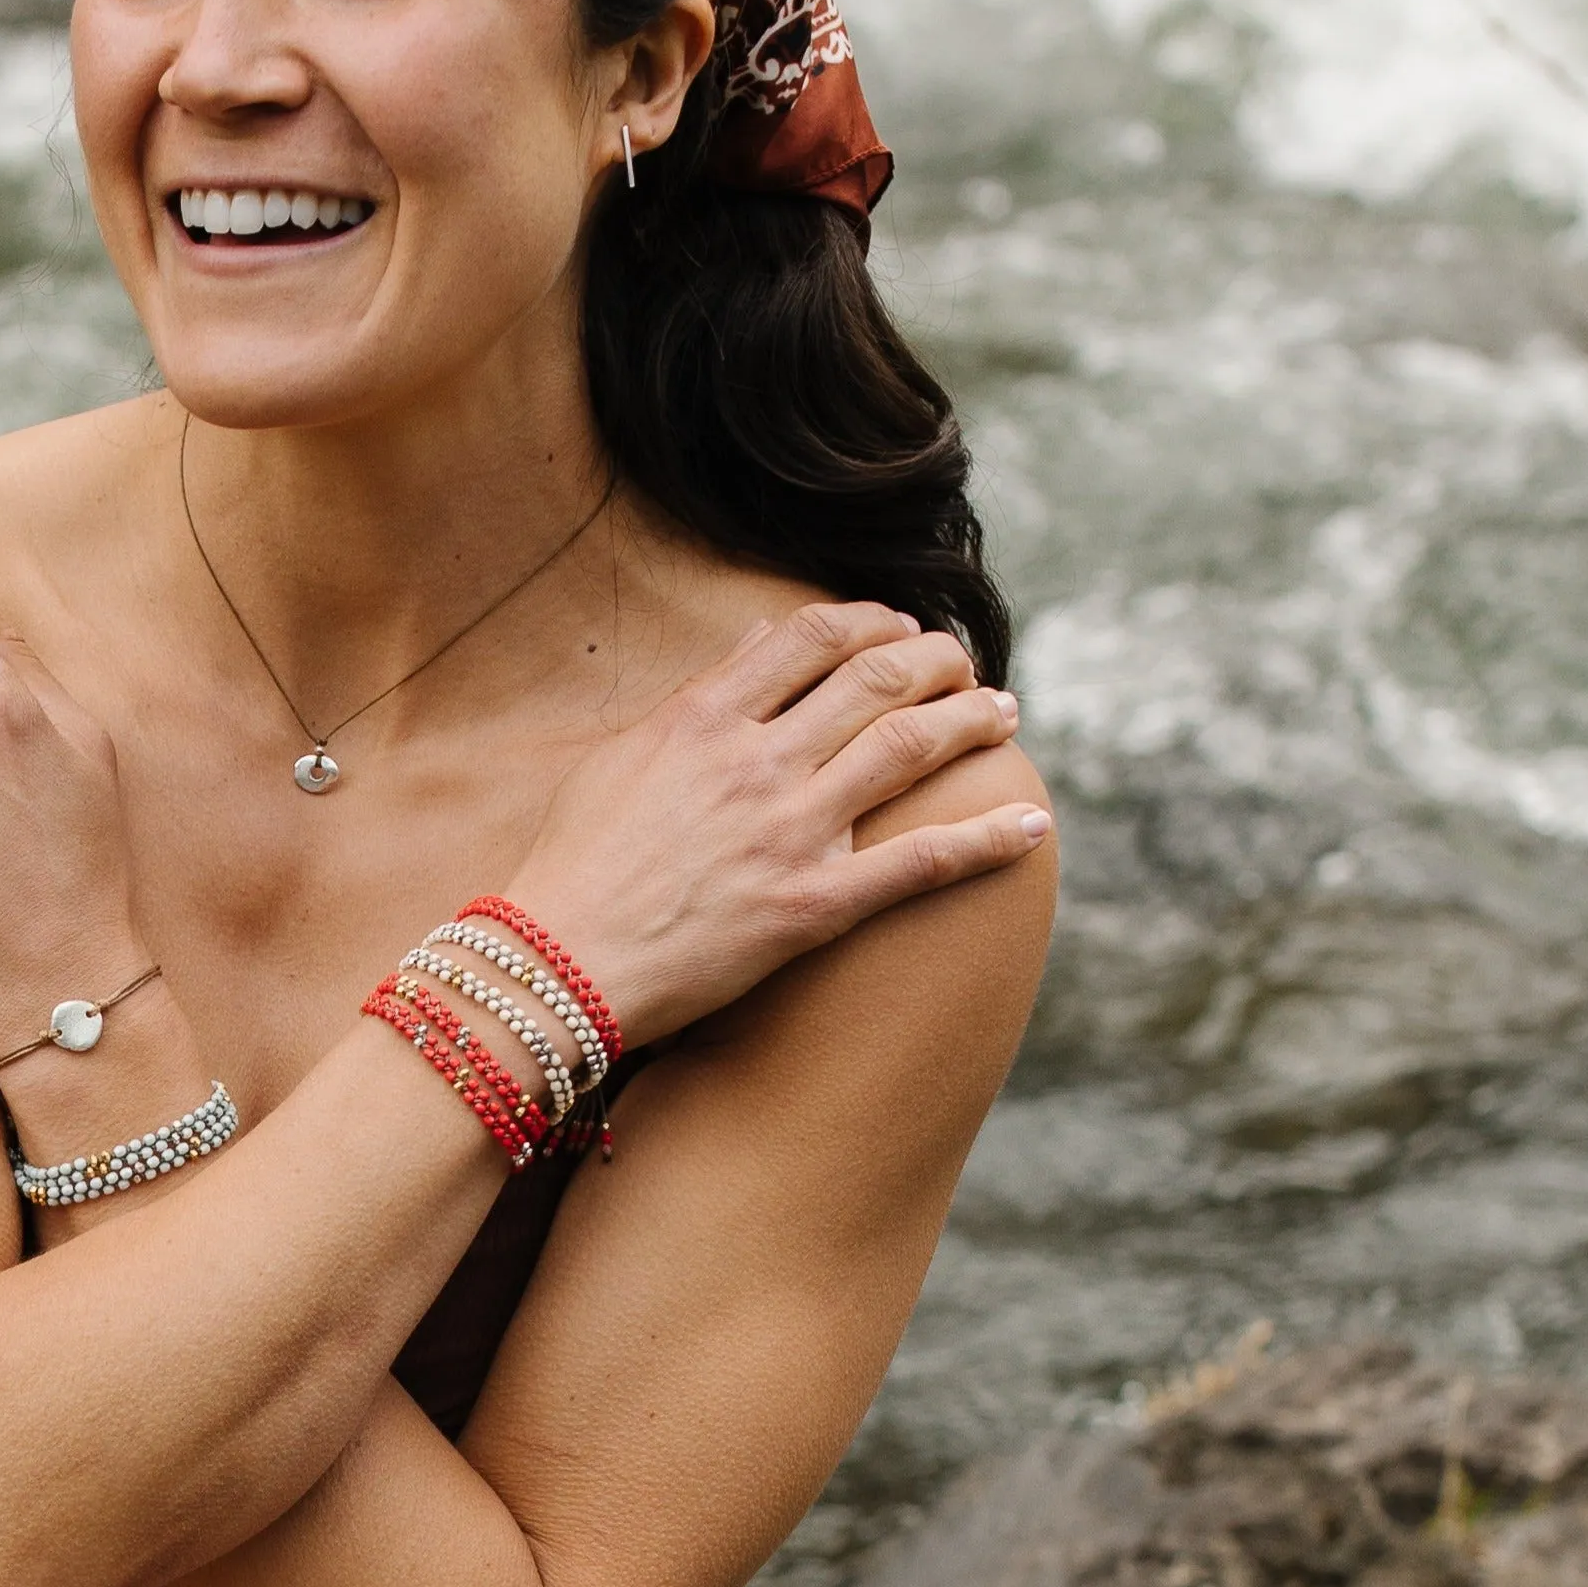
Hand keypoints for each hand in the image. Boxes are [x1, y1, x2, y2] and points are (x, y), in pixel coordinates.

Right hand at [509, 603, 1049, 1048]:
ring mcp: (791, 831)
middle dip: (938, 660)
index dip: (871, 621)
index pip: (811, 637)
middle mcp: (757, 761)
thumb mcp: (615, 761)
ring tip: (1004, 715)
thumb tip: (751, 652)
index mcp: (703, 719)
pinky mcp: (813, 905)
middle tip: (964, 665)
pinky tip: (1032, 826)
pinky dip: (987, 839)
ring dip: (973, 721)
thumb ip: (689, 704)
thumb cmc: (570, 869)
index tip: (897, 629)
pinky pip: (921, 862)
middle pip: (879, 676)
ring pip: (912, 747)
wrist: (555, 965)